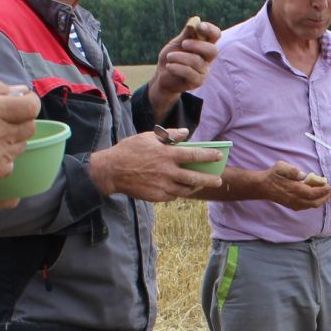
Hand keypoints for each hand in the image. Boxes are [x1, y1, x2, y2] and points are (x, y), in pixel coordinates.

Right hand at [0, 80, 37, 190]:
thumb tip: (20, 90)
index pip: (30, 106)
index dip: (30, 101)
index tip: (22, 101)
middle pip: (30, 125)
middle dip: (22, 119)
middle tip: (3, 117)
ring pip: (23, 143)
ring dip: (13, 137)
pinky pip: (12, 160)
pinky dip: (4, 155)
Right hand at [87, 127, 220, 200]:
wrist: (111, 171)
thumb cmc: (129, 150)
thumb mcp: (148, 137)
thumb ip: (169, 135)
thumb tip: (186, 133)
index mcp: (166, 154)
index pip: (193, 155)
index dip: (208, 155)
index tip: (219, 156)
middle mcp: (166, 172)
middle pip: (194, 178)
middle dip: (209, 180)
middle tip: (219, 180)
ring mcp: (162, 186)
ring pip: (185, 189)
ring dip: (195, 187)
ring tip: (201, 184)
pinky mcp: (156, 196)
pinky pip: (173, 195)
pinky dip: (179, 192)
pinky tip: (181, 188)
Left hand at [151, 15, 218, 104]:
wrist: (162, 74)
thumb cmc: (172, 56)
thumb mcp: (177, 43)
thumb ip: (186, 34)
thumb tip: (195, 21)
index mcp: (204, 45)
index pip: (215, 35)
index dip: (210, 30)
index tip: (200, 26)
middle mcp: (207, 58)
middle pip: (213, 50)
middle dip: (197, 45)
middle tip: (183, 44)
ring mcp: (203, 71)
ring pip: (197, 61)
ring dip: (180, 57)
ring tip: (169, 57)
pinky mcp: (197, 82)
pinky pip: (189, 73)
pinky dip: (177, 67)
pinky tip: (169, 66)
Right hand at [260, 161, 330, 210]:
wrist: (263, 187)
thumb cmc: (273, 175)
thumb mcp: (281, 167)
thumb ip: (292, 170)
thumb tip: (303, 175)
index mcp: (295, 189)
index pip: (313, 193)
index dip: (323, 190)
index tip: (330, 186)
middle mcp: (296, 199)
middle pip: (315, 202)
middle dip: (325, 197)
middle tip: (330, 190)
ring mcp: (294, 204)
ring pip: (311, 206)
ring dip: (320, 201)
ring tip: (325, 194)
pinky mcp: (292, 206)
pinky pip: (306, 207)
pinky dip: (313, 203)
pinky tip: (315, 198)